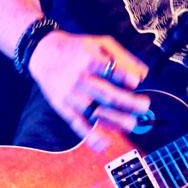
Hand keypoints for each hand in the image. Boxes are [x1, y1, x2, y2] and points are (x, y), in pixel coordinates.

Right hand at [27, 32, 149, 149]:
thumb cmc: (77, 48)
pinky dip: (91, 136)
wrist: (42, 53)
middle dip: (129, 103)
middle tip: (144, 107)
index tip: (135, 82)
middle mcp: (80, 78)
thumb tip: (144, 74)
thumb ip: (123, 56)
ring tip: (132, 124)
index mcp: (89, 59)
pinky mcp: (64, 107)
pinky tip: (104, 144)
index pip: (109, 70)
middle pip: (107, 95)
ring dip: (116, 122)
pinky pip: (78, 124)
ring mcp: (72, 95)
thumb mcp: (100, 42)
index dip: (125, 77)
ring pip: (96, 112)